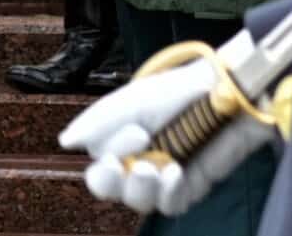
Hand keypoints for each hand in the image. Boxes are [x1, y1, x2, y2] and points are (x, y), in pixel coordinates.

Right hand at [59, 42, 274, 215]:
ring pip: (139, 201)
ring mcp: (164, 174)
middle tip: (122, 168)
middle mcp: (139, 158)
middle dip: (112, 184)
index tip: (134, 133)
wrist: (226, 91)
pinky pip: (170, 203)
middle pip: (112, 189)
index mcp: (120, 137)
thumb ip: (99, 120)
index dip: (108, 157)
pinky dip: (168, 192)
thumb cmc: (180, 89)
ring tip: (154, 167)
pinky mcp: (189, 186)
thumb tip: (65, 142)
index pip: (100, 162)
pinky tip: (176, 171)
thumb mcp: (134, 98)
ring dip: (141, 189)